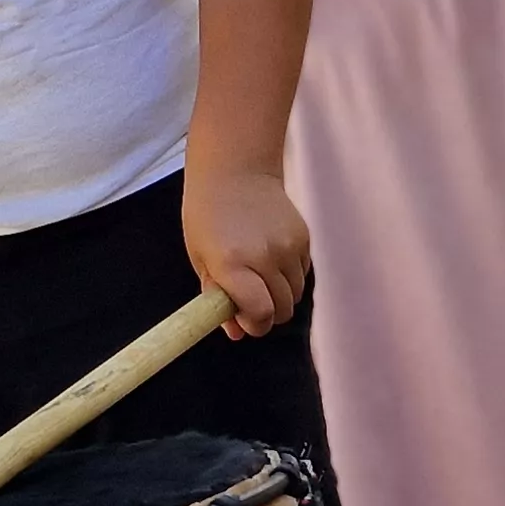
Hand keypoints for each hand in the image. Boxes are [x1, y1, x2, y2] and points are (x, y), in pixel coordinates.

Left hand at [182, 173, 312, 338]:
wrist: (235, 171)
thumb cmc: (207, 216)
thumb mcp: (201, 258)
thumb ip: (217, 298)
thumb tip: (237, 334)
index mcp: (233, 263)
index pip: (260, 312)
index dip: (254, 324)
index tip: (244, 319)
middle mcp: (265, 256)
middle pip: (281, 309)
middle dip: (266, 315)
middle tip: (250, 301)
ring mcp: (288, 247)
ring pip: (295, 295)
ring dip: (279, 296)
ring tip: (259, 277)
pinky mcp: (304, 238)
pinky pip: (303, 275)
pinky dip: (290, 278)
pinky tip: (271, 261)